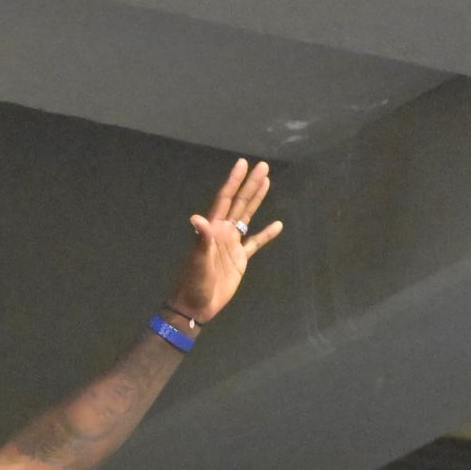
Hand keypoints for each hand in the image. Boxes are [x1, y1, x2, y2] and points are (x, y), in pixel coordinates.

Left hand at [165, 158, 282, 324]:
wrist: (195, 306)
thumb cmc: (193, 283)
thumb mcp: (198, 261)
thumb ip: (201, 240)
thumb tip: (197, 218)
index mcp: (213, 230)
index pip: (224, 200)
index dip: (233, 182)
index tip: (242, 164)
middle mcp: (222, 233)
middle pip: (238, 203)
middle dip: (250, 184)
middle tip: (262, 166)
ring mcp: (232, 245)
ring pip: (247, 217)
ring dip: (256, 200)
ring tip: (267, 182)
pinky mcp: (239, 259)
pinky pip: (255, 243)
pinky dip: (265, 234)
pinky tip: (277, 224)